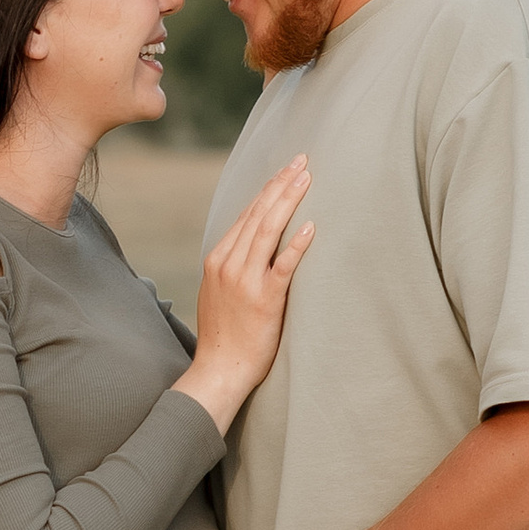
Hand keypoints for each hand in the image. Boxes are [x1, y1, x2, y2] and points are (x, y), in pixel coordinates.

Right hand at [177, 158, 313, 433]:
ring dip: (289, 201)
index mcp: (217, 258)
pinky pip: (282, 266)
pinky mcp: (263, 300)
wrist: (219, 369)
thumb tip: (254, 245)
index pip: (246, 215)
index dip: (268, 189)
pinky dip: (296, 244)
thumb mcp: (219, 291)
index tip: (286, 170)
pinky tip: (311, 227)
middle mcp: (228, 264)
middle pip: (258, 214)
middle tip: (302, 160)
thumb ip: (234, 266)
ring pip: (268, 231)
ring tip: (307, 178)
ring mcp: (244, 281)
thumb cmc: (224, 334)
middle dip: (281, 184)